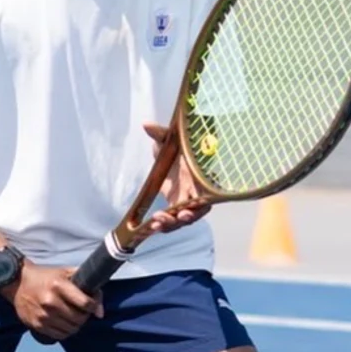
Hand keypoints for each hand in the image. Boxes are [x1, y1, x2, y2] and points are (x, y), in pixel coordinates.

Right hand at [12, 263, 101, 341]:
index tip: (92, 305)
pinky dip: (66, 332)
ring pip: (71, 329)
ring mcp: (43, 315)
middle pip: (79, 318)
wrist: (18, 283)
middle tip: (82, 312)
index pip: (85, 303)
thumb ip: (88, 287)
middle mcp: (50, 301)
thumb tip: (100, 313)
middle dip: (85, 316)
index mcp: (59, 285)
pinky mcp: (36, 325)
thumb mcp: (66, 273)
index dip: (93, 306)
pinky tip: (64, 323)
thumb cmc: (47, 277)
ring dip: (76, 325)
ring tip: (73, 317)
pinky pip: (59, 335)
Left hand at [141, 121, 212, 235]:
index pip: (203, 196)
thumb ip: (160, 134)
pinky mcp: (174, 203)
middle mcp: (194, 191)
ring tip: (156, 224)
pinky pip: (172, 218)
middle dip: (183, 219)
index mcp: (198, 177)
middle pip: (194, 213)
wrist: (172, 150)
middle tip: (169, 219)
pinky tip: (152, 226)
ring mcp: (184, 199)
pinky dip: (164, 224)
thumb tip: (146, 125)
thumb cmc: (176, 144)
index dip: (197, 207)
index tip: (186, 212)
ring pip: (182, 219)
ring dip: (171, 224)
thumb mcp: (167, 138)